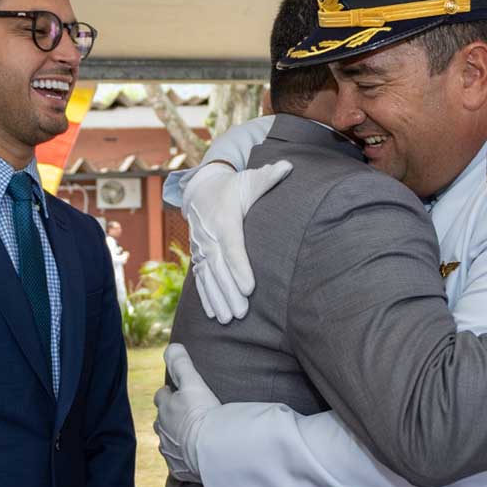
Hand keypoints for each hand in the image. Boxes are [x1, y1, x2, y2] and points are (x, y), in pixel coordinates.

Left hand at [153, 343, 221, 482]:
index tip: (179, 394)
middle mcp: (163, 430)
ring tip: (191, 437)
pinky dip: (183, 459)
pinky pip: (177, 463)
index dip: (169, 394)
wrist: (211, 449)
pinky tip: (195, 457)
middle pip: (162, 420)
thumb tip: (171, 346)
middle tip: (186, 415)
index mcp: (165, 408)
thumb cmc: (203, 413)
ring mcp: (169, 451)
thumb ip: (182, 363)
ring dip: (175, 437)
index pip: (162, 396)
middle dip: (170, 417)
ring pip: (167, 441)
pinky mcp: (178, 468)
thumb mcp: (194, 382)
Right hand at [183, 160, 292, 323]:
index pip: (232, 247)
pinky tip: (214, 314)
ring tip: (228, 319)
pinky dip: (206, 297)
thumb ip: (268, 177)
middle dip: (229, 292)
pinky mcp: (198, 255)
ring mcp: (201, 247)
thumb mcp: (249, 180)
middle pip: (219, 268)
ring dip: (217, 299)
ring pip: (208, 277)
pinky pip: (201, 279)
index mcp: (224, 220)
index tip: (249, 287)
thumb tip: (288, 166)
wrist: (201, 189)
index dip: (239, 267)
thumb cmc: (233, 187)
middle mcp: (209, 236)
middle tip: (241, 313)